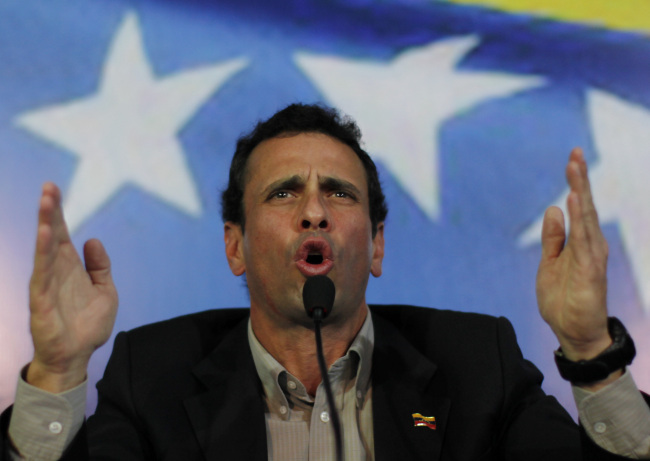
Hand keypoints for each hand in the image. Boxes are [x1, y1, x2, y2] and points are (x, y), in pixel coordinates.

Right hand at [27, 182, 117, 392]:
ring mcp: (47, 284)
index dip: (60, 213)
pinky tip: (46, 235)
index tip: (54, 189)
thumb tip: (93, 240)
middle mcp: (56, 271)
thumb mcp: (105, 291)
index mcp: (71, 267)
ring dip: (46, 225)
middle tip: (49, 187)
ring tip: (47, 203)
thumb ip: (100, 266)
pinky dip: (43, 253)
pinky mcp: (41, 299)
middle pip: (52, 236)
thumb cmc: (88, 326)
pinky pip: (41, 272)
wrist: (78, 356)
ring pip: (45, 249)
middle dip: (51, 212)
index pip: (63, 234)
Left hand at [537, 148, 612, 368]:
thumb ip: (553, 238)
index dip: (576, 183)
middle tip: (575, 152)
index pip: (579, 207)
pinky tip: (575, 201)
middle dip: (580, 179)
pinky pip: (584, 240)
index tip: (572, 158)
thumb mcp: (550, 263)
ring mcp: (592, 257)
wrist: (573, 334)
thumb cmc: (564, 300)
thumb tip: (553, 209)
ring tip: (575, 168)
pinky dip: (581, 219)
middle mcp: (590, 245)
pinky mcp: (589, 270)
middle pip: (586, 206)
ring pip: (587, 218)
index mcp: (580, 243)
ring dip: (581, 192)